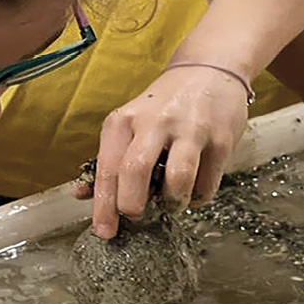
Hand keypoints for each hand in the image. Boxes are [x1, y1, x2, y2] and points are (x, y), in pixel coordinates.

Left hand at [82, 66, 247, 237]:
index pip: (108, 169)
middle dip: (133, 206)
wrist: (210, 70)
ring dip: (172, 205)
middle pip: (135, 172)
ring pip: (177, 182)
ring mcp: (190, 129)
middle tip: (138, 216)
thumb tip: (82, 195)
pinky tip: (193, 190)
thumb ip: (109, 160)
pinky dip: (197, 198)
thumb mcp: (130, 124)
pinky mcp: (221, 139)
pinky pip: (206, 185)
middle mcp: (154, 121)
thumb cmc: (164, 106)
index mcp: (124, 120)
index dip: (104, 207)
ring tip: (171, 204)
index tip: (105, 232)